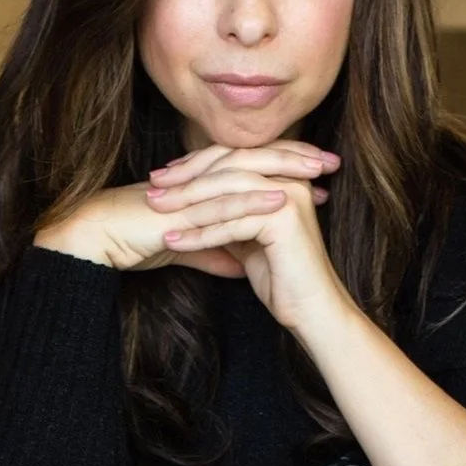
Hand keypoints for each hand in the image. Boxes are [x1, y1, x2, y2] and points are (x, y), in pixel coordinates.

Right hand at [38, 140, 337, 281]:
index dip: (287, 166)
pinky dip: (254, 198)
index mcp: (205, 183)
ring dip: (284, 171)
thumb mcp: (187, 249)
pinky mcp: (182, 205)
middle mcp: (202, 179)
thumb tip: (242, 264)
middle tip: (333, 160)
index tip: (321, 173)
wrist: (95, 243)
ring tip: (319, 173)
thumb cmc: (134, 240)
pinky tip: (282, 198)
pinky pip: (223, 199)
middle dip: (297, 158)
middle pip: (256, 159)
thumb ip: (215, 252)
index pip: (252, 167)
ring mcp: (192, 188)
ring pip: (245, 173)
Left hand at [143, 140, 353, 334]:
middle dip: (187, 176)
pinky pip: (230, 223)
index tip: (164, 176)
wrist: (312, 309)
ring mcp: (290, 196)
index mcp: (286, 174)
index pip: (235, 156)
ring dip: (186, 202)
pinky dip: (199, 233)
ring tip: (156, 210)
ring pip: (227, 192)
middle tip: (153, 187)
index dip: (197, 163)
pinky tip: (172, 241)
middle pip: (228, 166)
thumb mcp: (249, 235)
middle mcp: (291, 178)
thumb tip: (196, 200)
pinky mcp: (283, 219)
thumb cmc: (282, 276)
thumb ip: (231, 212)